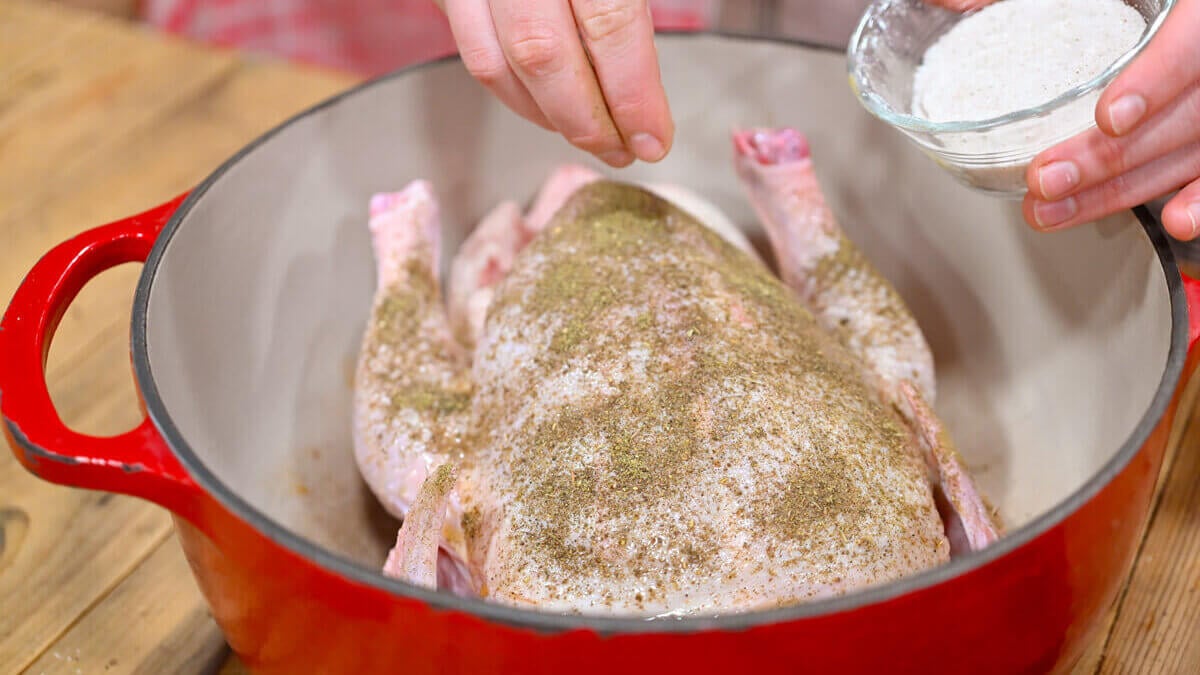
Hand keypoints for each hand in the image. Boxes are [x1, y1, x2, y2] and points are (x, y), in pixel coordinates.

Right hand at [434, 0, 673, 167]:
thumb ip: (628, 10)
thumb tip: (645, 96)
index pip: (610, 25)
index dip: (633, 94)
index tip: (654, 138)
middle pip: (544, 55)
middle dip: (586, 120)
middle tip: (622, 150)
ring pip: (496, 64)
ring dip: (548, 116)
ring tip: (592, 135)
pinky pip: (473, 52)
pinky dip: (513, 93)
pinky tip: (549, 106)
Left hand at [1024, 0, 1199, 240]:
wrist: (1178, 5)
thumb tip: (942, 0)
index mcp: (1196, 7)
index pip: (1190, 46)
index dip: (1155, 82)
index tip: (1110, 118)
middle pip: (1184, 115)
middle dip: (1108, 157)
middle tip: (1047, 179)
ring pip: (1189, 154)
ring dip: (1120, 191)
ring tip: (1053, 211)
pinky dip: (1199, 197)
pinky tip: (1173, 221)